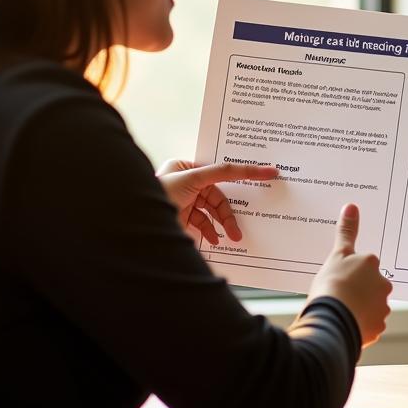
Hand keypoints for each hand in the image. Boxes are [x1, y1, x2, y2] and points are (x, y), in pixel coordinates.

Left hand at [157, 159, 278, 245]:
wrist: (138, 224)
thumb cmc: (160, 193)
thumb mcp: (192, 178)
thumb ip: (219, 172)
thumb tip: (239, 167)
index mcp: (185, 167)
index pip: (221, 170)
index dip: (245, 172)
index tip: (269, 172)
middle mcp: (185, 183)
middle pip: (218, 196)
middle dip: (228, 213)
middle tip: (240, 228)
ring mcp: (184, 202)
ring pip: (212, 212)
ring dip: (222, 225)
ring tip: (232, 238)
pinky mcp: (181, 219)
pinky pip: (202, 224)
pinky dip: (210, 232)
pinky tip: (214, 240)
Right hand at [306, 204, 391, 347]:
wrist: (331, 319)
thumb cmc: (332, 285)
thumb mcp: (337, 254)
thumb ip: (347, 231)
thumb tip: (352, 206)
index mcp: (372, 264)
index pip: (365, 265)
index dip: (352, 272)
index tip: (340, 279)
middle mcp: (383, 284)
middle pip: (372, 285)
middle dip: (359, 291)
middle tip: (340, 295)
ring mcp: (382, 307)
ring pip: (372, 306)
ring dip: (361, 309)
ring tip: (341, 311)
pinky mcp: (378, 328)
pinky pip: (370, 325)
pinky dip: (361, 325)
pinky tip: (347, 324)